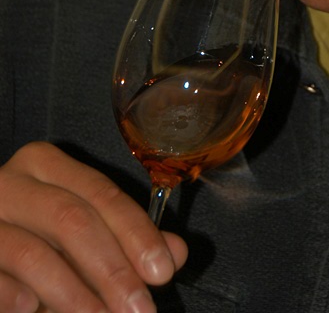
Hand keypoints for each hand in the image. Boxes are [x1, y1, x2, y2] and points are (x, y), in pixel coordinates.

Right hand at [0, 142, 187, 312]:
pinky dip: (16, 298)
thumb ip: (129, 240)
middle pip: (71, 219)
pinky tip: (35, 310)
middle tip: (139, 310)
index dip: (135, 232)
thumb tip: (177, 252)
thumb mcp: (86, 233)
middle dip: (112, 270)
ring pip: (32, 254)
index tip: (162, 271)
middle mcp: (12, 182)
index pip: (100, 193)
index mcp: (45, 165)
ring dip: (74, 296)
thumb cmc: (39, 238)